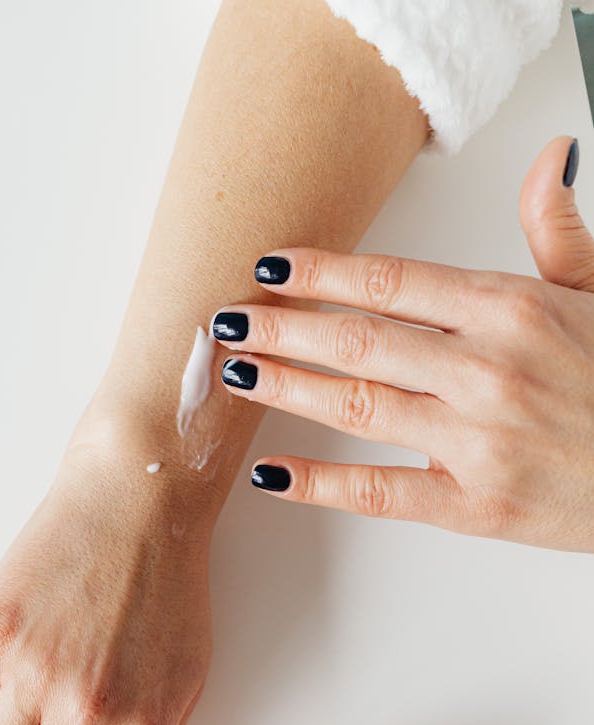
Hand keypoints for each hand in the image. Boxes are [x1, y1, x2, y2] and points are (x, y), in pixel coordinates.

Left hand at [214, 136, 593, 551]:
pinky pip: (380, 492)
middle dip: (282, 327)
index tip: (271, 268)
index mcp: (509, 311)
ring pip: (357, 406)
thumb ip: (557, 231)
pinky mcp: (473, 506)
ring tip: (236, 373)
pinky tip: (272, 475)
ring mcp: (476, 442)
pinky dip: (320, 484)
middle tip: (226, 322)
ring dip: (286, 386)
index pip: (391, 281)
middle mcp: (485, 371)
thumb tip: (549, 160)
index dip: (320, 273)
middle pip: (357, 340)